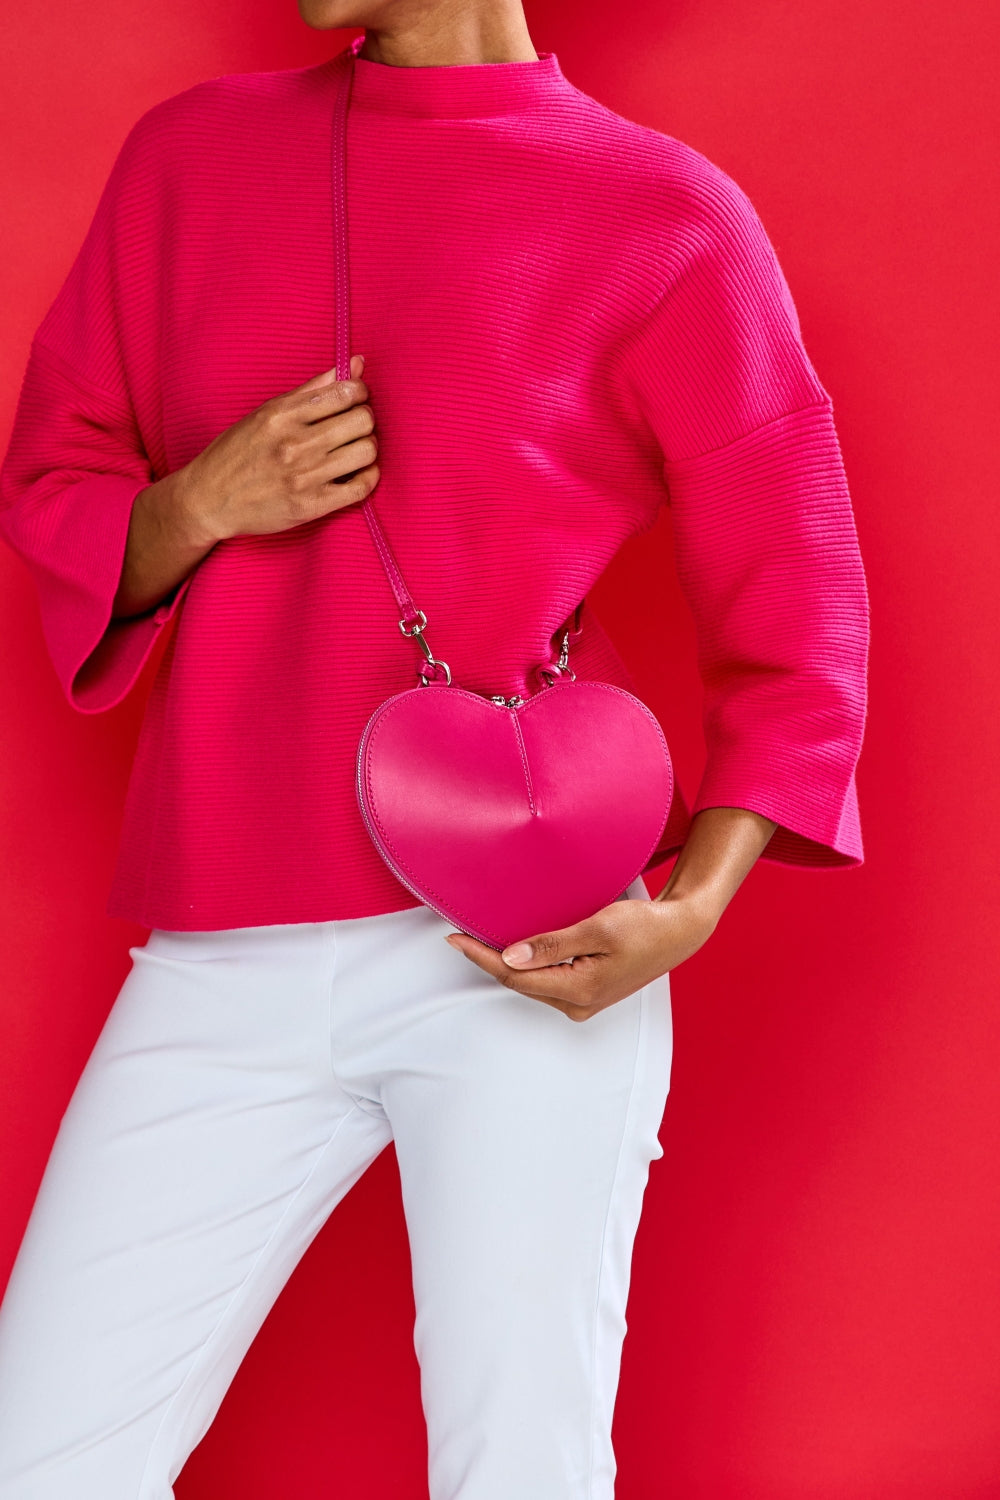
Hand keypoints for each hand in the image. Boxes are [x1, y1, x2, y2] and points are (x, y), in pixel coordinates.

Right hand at [177, 353, 379, 544]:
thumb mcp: (267, 411)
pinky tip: (356, 472)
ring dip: (367, 447)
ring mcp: (303, 476)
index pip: (347, 392)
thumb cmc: (237, 452)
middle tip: (353, 425)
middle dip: (365, 419)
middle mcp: (294, 444)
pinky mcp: (310, 506)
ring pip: (366, 452)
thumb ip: (314, 388)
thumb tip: (357, 363)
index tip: (354, 399)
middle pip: (363, 420)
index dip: (360, 392)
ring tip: (353, 448)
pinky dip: (367, 477)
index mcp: (282, 414)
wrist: (208, 499)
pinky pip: (361, 488)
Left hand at [443, 892, 718, 1021]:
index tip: (455, 938)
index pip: (515, 976)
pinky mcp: (588, 992)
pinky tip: (516, 951)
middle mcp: (578, 1004)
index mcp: (579, 990)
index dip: (481, 957)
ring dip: (507, 964)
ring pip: (532, 984)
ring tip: (480, 941)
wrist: (679, 931)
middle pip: (520, 983)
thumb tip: (511, 957)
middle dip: (488, 960)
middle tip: (459, 936)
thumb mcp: (597, 929)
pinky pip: (547, 981)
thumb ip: (552, 945)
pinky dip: (529, 966)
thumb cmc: (645, 927)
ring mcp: (584, 1001)